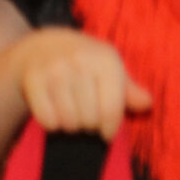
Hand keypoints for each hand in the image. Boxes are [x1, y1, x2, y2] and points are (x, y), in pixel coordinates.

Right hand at [14, 28, 147, 138]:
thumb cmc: (86, 62)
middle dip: (90, 125)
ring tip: (73, 113)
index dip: (111, 128)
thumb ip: (129, 89)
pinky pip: (47, 120)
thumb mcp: (110, 69)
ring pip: (68, 122)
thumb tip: (147, 103)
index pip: (111, 109)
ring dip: (72, 126)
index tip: (108, 132)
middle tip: (87, 117)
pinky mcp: (33, 80)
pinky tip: (56, 111)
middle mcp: (80, 61)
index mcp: (105, 59)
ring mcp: (54, 70)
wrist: (45, 46)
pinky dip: (53, 124)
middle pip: (89, 119)